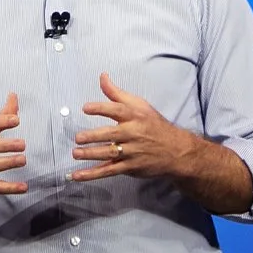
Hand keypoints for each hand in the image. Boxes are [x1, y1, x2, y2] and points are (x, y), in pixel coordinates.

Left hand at [70, 72, 201, 182]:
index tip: (86, 108)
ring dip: (91, 155)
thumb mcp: (139, 105)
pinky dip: (92, 174)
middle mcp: (133, 133)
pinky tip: (78, 175)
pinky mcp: (129, 167)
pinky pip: (109, 171)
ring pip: (109, 154)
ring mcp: (131, 152)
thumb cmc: (154, 125)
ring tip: (76, 153)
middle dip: (94, 136)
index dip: (101, 108)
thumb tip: (102, 76)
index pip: (117, 110)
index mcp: (135, 116)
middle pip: (111, 134)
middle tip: (79, 138)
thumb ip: (117, 93)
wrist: (176, 151)